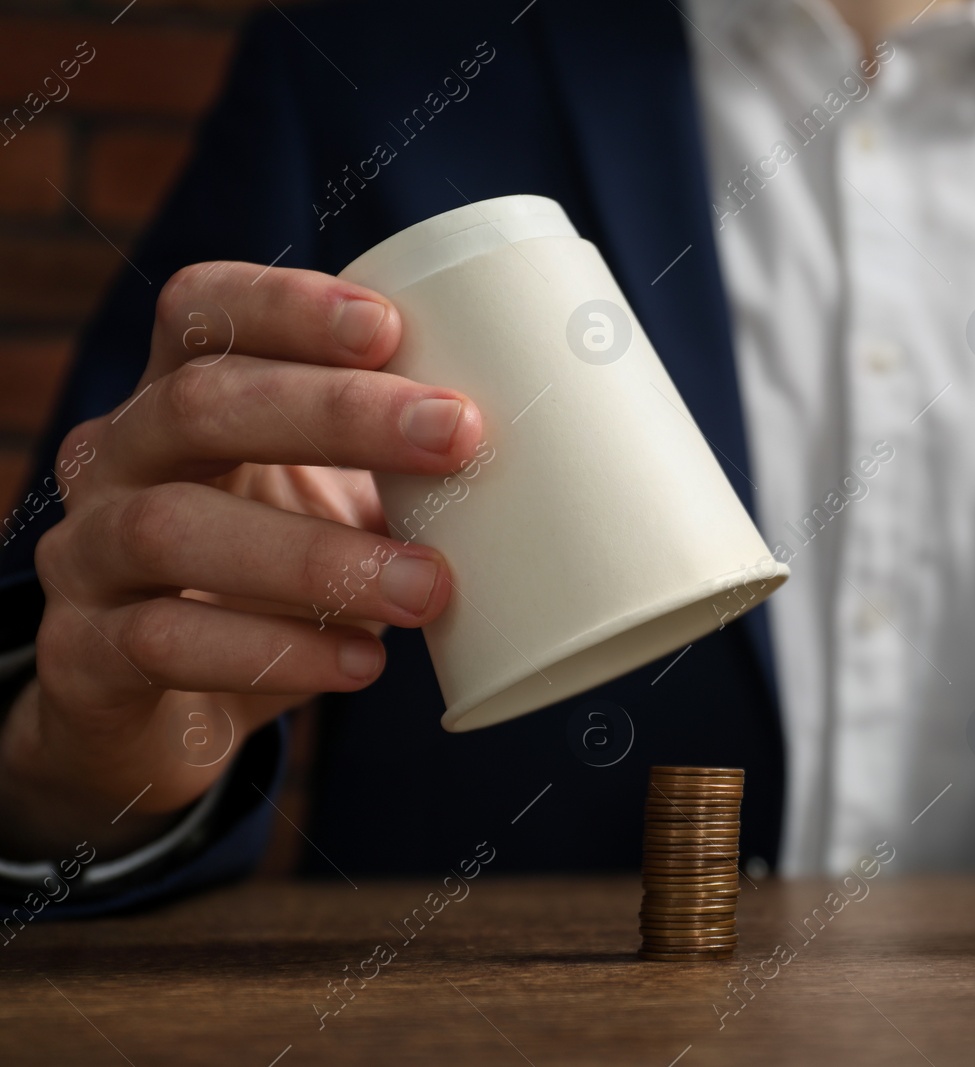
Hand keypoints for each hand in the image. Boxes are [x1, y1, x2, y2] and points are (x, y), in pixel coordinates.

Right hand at [0, 262, 482, 859]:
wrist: (159, 710)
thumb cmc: (274, 575)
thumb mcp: (331, 503)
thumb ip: (405, 471)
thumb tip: (577, 449)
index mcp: (182, 396)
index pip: (203, 310)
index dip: (285, 306)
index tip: (389, 326)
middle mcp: (119, 457)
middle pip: (202, 403)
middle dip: (336, 412)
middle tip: (458, 435)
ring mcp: (88, 555)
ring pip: (176, 528)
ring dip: (318, 556)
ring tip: (430, 586)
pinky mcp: (84, 654)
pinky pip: (164, 643)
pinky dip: (272, 652)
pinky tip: (361, 663)